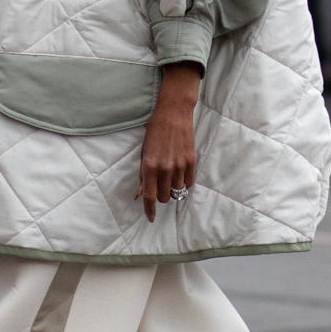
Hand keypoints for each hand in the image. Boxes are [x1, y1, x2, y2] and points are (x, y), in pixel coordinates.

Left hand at [139, 62, 201, 221]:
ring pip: (176, 192)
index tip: (150, 217)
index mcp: (149, 166)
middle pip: (163, 197)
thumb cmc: (154, 132)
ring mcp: (179, 165)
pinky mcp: (191, 161)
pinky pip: (188, 183)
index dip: (149, 210)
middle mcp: (165, 168)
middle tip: (159, 185)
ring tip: (169, 176)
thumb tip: (139, 195)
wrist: (173, 114)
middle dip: (160, 195)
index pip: (148, 196)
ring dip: (172, 189)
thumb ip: (142, 176)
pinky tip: (179, 174)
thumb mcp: (144, 154)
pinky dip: (183, 183)